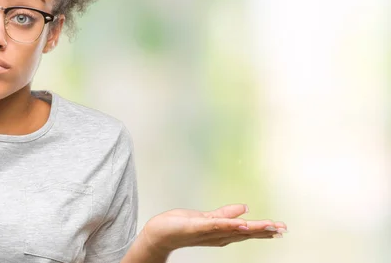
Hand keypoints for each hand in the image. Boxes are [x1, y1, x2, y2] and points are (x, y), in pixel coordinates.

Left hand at [140, 204, 286, 255]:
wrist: (159, 233)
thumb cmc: (180, 227)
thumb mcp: (206, 218)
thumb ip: (225, 214)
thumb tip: (245, 208)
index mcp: (221, 232)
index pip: (246, 231)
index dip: (264, 229)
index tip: (282, 228)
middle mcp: (217, 235)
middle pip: (244, 233)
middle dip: (264, 231)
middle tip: (283, 229)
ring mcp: (207, 232)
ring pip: (233, 230)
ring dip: (252, 229)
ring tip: (270, 226)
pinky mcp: (196, 227)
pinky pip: (214, 226)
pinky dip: (229, 225)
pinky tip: (242, 224)